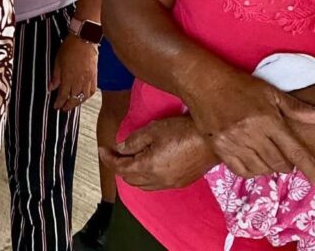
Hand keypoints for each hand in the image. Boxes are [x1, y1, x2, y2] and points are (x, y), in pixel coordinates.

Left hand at [49, 35, 97, 111]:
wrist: (84, 39)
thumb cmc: (69, 48)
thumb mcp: (57, 61)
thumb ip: (55, 76)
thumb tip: (51, 88)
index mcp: (68, 77)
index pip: (63, 95)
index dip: (59, 102)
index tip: (56, 106)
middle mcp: (79, 81)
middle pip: (74, 99)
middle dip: (68, 105)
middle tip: (63, 108)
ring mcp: (88, 79)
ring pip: (83, 97)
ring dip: (77, 102)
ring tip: (73, 104)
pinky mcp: (95, 76)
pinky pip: (92, 90)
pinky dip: (87, 96)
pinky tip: (84, 97)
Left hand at [99, 116, 215, 190]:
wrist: (213, 139)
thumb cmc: (184, 130)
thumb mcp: (153, 129)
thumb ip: (133, 141)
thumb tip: (120, 149)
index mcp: (149, 167)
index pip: (120, 168)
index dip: (108, 159)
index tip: (102, 150)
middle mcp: (159, 180)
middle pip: (130, 179)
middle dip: (119, 167)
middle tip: (115, 153)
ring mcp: (171, 183)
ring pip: (143, 185)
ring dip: (133, 174)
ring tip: (130, 158)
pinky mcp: (181, 182)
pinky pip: (157, 185)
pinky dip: (147, 177)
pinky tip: (149, 164)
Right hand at [185, 71, 314, 185]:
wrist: (202, 83)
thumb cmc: (239, 85)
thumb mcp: (270, 92)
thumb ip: (297, 108)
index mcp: (267, 119)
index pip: (295, 150)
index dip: (310, 168)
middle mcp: (251, 133)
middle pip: (279, 163)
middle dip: (288, 164)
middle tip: (285, 155)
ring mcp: (233, 142)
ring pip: (261, 169)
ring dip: (270, 167)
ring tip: (268, 155)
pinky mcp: (219, 147)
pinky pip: (242, 171)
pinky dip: (252, 170)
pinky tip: (253, 160)